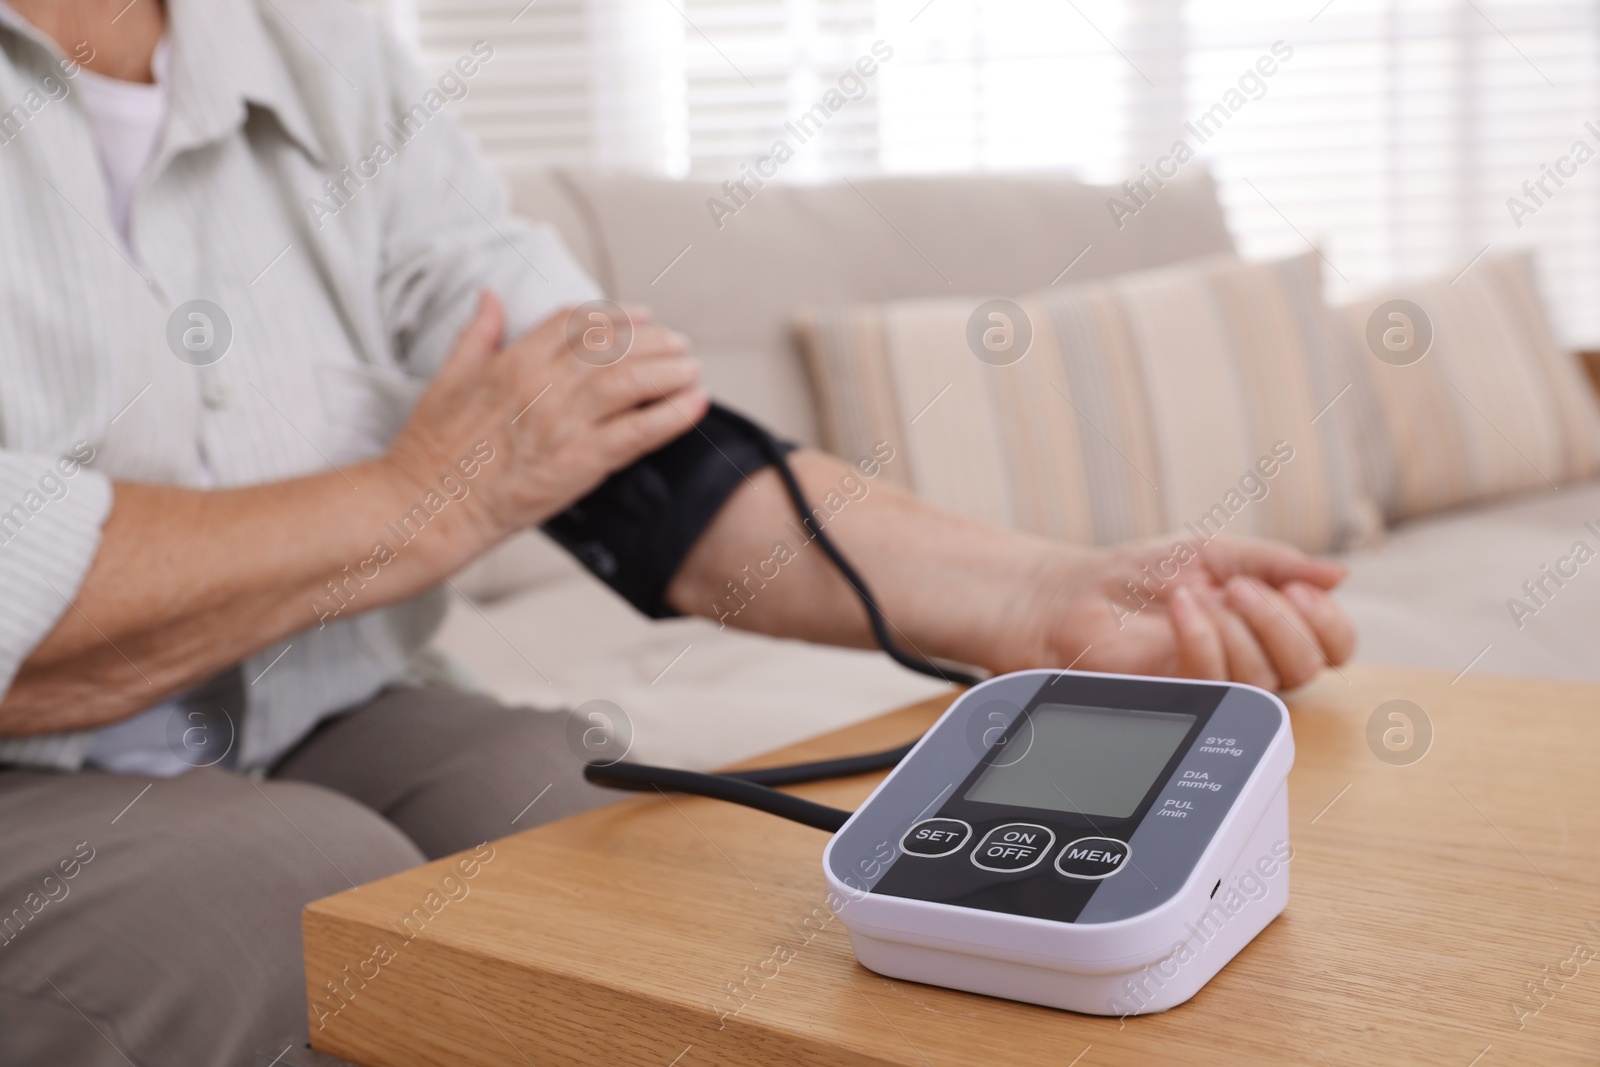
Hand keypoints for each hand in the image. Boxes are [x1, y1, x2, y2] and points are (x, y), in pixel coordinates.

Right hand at [382, 293, 707, 557]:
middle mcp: (543, 384)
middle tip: (678, 344)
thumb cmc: (429, 451)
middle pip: (614, 346)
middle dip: (654, 340)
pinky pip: (639, 431)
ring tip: (692, 370)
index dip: (616, 315)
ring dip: (670, 370)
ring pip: (633, 380)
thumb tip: (491, 296)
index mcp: (514, 361)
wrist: (426, 506)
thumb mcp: (446, 378)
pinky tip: (695, 404)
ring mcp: (564, 422)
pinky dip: (673, 415)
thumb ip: (477, 335)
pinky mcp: (580, 461)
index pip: (576, 322)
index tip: (642, 316)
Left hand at [1010, 535, 1355, 689]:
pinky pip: (1215, 681)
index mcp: (1269, 628)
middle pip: (1308, 667)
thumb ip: (1276, 562)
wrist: (1080, 591)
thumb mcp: (1217, 552)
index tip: (1298, 589)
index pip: (1332, 647)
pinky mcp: (1181, 694)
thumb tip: (1340, 575)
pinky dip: (1204, 637)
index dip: (1329, 622)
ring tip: (1206, 593)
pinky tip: (1182, 607)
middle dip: (1281, 620)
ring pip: (1265, 679)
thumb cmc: (1143, 574)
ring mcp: (1217, 682)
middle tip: (1239, 588)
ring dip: (1240, 626)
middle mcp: (1251, 661)